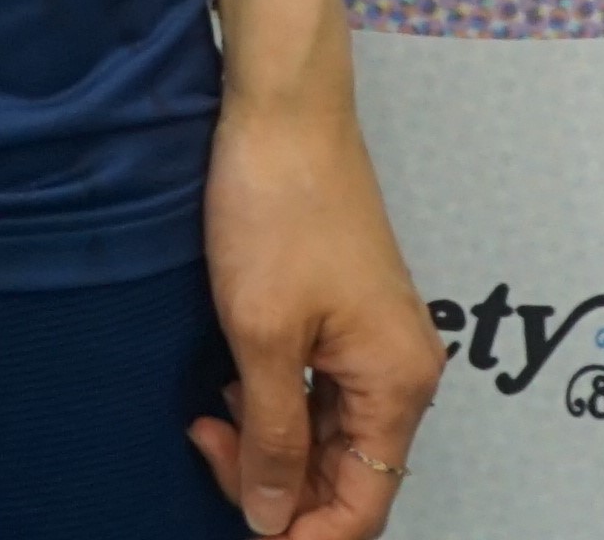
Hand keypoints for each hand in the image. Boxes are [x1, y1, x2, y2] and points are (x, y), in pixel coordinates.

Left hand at [186, 6, 444, 538]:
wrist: (283, 107)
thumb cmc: (274, 212)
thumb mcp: (262, 333)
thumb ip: (274, 435)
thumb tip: (276, 521)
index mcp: (398, 386)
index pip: (365, 502)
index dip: (306, 531)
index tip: (243, 522)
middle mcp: (399, 371)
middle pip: (347, 470)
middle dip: (277, 479)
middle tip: (204, 444)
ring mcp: (373, 339)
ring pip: (327, 429)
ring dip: (270, 439)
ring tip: (209, 415)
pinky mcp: (343, 310)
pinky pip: (317, 386)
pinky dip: (274, 398)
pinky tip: (230, 386)